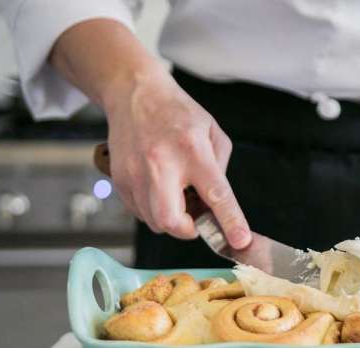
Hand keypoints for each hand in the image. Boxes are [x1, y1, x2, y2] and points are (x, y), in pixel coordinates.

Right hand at [103, 68, 250, 247]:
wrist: (135, 94)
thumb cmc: (178, 113)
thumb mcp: (213, 133)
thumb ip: (220, 170)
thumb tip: (217, 205)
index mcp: (192, 150)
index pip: (216, 194)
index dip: (230, 221)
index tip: (240, 241)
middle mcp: (162, 163)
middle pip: (171, 220)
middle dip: (187, 230)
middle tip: (196, 220)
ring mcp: (136, 173)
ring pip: (154, 221)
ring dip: (172, 219)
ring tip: (177, 194)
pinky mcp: (120, 180)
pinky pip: (140, 212)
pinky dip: (153, 210)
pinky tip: (160, 189)